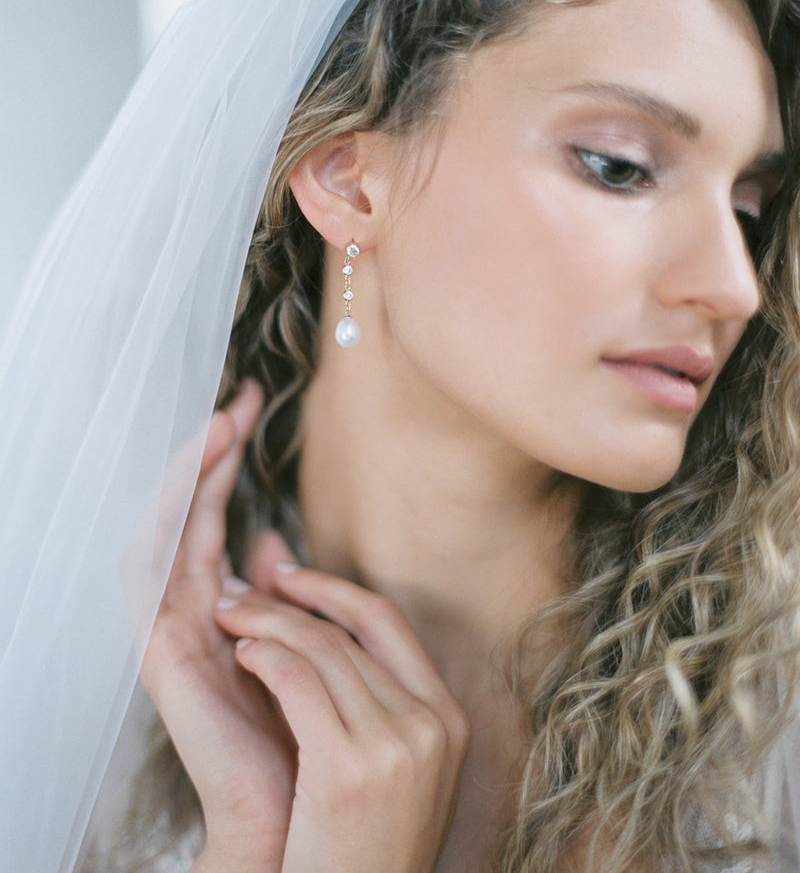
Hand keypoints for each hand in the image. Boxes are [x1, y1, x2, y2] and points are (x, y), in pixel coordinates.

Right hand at [141, 380, 296, 871]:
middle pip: (190, 514)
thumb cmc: (308, 733)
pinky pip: (154, 572)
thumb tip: (273, 545)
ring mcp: (173, 629)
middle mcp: (191, 612)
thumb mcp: (303, 644)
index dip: (229, 461)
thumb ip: (283, 595)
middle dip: (212, 453)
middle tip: (239, 399)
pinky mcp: (162, 650)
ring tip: (220, 426)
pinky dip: (173, 524)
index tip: (253, 406)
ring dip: (192, 477)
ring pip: (170, 531)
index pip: (217, 517)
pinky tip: (195, 483)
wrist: (297, 815)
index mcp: (222, 609)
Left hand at [214, 565, 470, 872]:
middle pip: (347, 630)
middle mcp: (430, 724)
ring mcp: (396, 745)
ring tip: (229, 619)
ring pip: (319, 646)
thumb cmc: (362, 850)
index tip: (290, 577)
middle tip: (241, 593)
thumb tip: (325, 629)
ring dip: (265, 623)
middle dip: (286, 601)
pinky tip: (242, 655)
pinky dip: (264, 656)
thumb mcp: (393, 770)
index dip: (333, 589)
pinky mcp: (349, 768)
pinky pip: (297, 680)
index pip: (386, 621)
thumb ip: (371, 698)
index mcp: (446, 718)